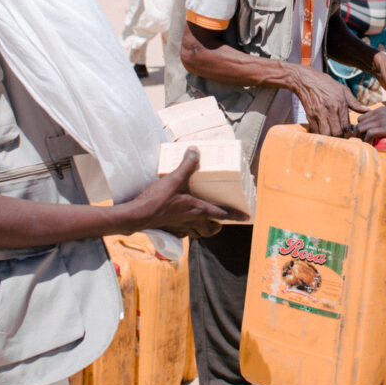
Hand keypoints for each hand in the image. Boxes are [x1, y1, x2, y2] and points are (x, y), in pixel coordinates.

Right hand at [128, 148, 242, 237]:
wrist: (138, 216)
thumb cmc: (158, 199)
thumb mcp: (174, 178)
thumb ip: (187, 165)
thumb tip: (195, 151)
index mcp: (198, 209)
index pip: (222, 214)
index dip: (235, 215)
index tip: (246, 217)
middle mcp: (192, 221)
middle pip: (211, 229)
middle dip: (218, 226)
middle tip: (221, 222)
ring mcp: (181, 228)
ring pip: (198, 233)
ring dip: (204, 229)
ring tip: (205, 223)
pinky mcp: (170, 230)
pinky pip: (183, 233)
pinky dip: (187, 230)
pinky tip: (183, 224)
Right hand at [288, 66, 365, 136]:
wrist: (306, 80)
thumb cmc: (327, 84)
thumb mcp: (343, 90)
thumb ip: (355, 103)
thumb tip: (367, 111)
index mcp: (340, 103)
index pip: (347, 126)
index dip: (349, 133)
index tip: (349, 133)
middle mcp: (330, 109)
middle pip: (337, 132)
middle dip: (340, 136)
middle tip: (341, 135)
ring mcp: (319, 113)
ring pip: (326, 134)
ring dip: (330, 137)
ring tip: (333, 134)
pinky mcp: (309, 116)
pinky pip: (315, 131)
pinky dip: (320, 134)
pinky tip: (323, 130)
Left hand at [353, 106, 385, 142]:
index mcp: (381, 110)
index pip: (363, 117)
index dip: (362, 127)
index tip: (365, 135)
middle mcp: (378, 113)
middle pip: (359, 122)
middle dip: (359, 132)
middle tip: (364, 141)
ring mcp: (380, 120)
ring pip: (360, 128)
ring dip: (361, 137)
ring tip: (366, 144)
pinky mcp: (383, 128)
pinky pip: (368, 135)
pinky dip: (366, 141)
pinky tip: (369, 145)